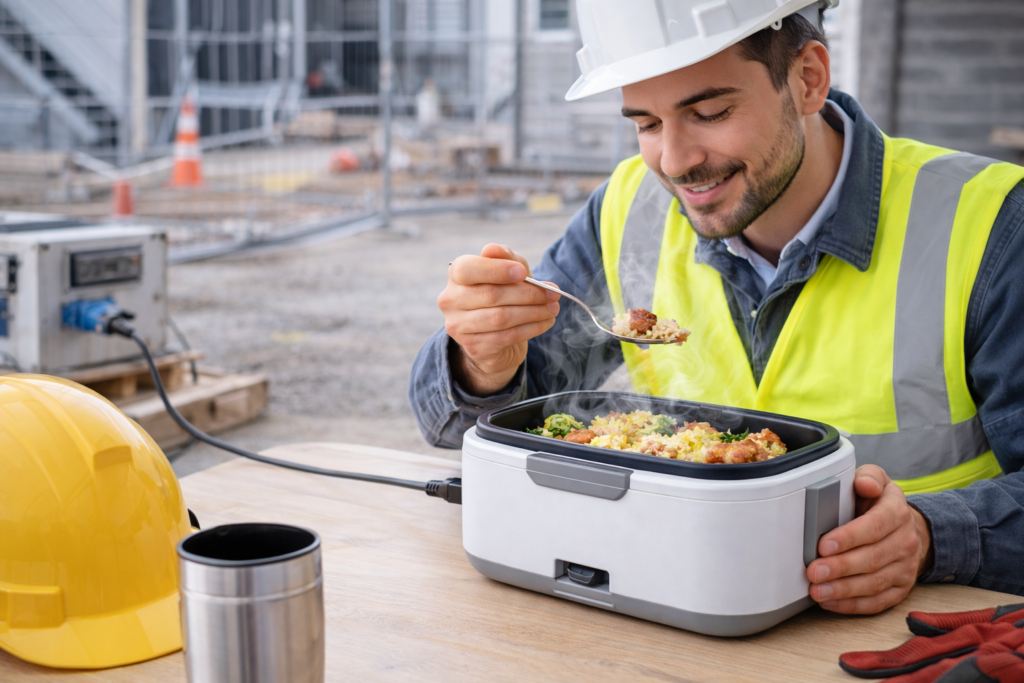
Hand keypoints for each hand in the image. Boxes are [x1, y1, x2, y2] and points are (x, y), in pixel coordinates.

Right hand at [438, 243, 559, 395]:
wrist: (495, 337)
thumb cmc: (502, 295)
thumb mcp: (508, 272)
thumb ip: (505, 258)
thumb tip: (494, 249)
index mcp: (456, 275)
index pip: (468, 269)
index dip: (496, 270)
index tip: (523, 273)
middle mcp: (450, 301)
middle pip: (491, 295)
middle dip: (527, 294)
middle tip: (553, 294)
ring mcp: (458, 327)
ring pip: (500, 318)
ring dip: (533, 312)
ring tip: (553, 308)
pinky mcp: (474, 348)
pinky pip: (507, 337)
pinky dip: (531, 328)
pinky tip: (545, 322)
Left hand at [806, 464, 933, 614]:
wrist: (907, 528)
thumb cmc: (880, 503)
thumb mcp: (877, 480)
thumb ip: (869, 477)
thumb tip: (864, 484)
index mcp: (897, 512)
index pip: (874, 526)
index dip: (848, 537)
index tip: (823, 545)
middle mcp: (905, 541)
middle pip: (872, 558)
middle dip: (840, 567)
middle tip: (814, 571)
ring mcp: (905, 568)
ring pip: (874, 583)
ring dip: (844, 590)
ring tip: (817, 590)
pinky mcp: (901, 588)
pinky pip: (878, 602)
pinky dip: (853, 605)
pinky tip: (830, 602)